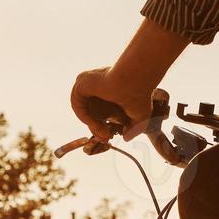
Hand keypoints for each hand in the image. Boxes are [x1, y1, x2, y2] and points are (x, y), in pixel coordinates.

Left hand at [70, 20, 189, 142]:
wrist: (135, 80)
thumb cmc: (141, 95)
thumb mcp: (140, 117)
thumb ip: (133, 129)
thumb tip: (126, 138)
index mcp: (108, 91)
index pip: (99, 111)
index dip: (102, 127)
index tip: (108, 137)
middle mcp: (97, 86)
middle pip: (90, 112)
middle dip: (96, 129)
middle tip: (105, 139)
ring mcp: (88, 84)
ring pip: (84, 110)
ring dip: (92, 126)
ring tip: (104, 134)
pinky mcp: (81, 84)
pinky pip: (78, 106)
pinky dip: (86, 118)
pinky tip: (97, 126)